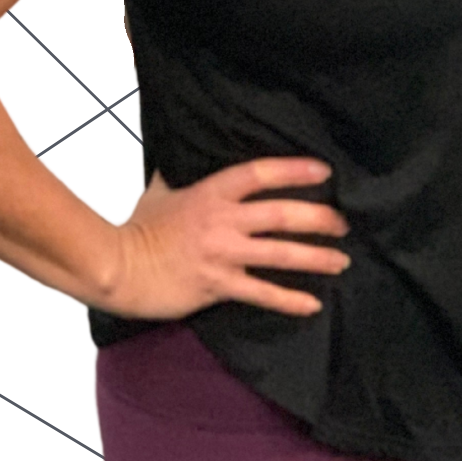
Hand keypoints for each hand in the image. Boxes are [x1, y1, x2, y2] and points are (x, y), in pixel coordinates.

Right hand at [105, 158, 350, 319]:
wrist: (117, 267)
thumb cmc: (137, 228)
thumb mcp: (160, 191)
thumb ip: (181, 176)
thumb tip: (183, 156)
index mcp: (211, 193)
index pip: (260, 174)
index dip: (295, 171)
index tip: (324, 173)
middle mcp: (223, 221)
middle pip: (283, 215)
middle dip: (320, 219)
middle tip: (343, 223)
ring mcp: (223, 254)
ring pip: (281, 254)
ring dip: (316, 257)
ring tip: (341, 260)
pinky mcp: (218, 285)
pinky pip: (263, 293)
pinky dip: (290, 300)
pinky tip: (312, 304)